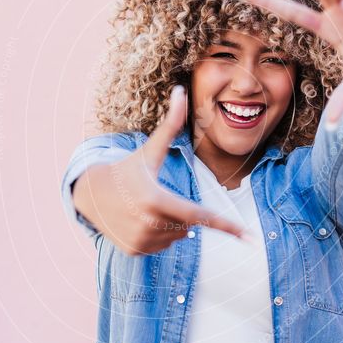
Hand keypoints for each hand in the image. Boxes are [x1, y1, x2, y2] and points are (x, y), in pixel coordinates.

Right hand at [72, 85, 250, 255]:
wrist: (91, 193)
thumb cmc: (129, 169)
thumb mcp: (151, 150)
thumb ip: (171, 124)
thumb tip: (181, 91)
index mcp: (157, 200)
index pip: (201, 216)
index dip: (228, 227)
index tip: (250, 239)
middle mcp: (149, 224)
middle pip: (187, 225)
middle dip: (179, 211)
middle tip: (155, 196)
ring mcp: (141, 241)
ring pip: (175, 236)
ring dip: (168, 224)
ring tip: (145, 208)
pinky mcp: (134, 251)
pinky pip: (160, 246)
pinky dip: (155, 234)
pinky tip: (137, 220)